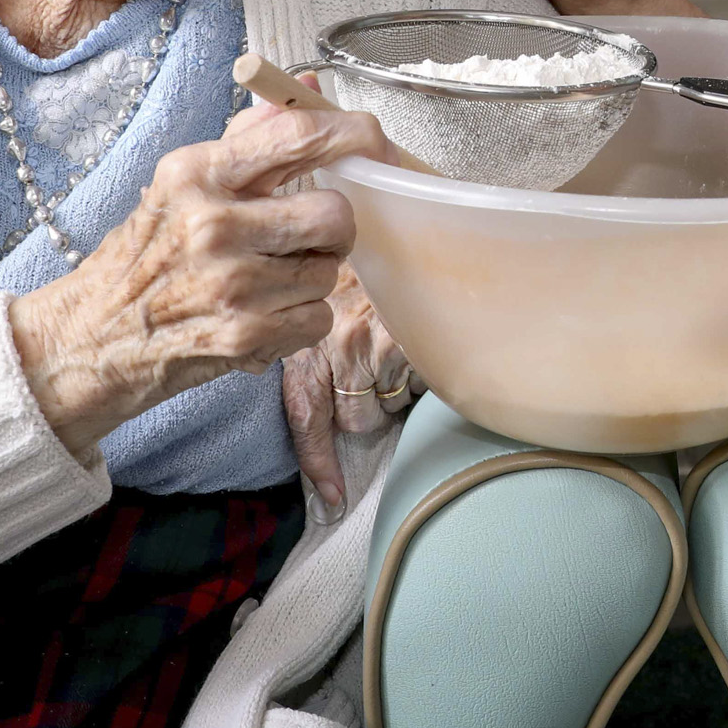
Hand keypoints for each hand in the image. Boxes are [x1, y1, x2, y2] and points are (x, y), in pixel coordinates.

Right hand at [8, 104, 392, 456]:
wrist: (88, 339)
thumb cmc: (142, 259)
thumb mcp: (181, 185)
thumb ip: (248, 138)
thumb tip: (308, 87)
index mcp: (197, 173)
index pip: (297, 135)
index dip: (352, 135)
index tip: (373, 144)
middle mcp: (212, 224)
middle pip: (335, 213)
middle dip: (333, 229)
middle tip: (307, 238)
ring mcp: (229, 283)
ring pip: (328, 270)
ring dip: (308, 281)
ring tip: (263, 285)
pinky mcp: (243, 334)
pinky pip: (317, 318)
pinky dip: (298, 323)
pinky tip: (259, 319)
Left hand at [281, 262, 421, 519]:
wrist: (388, 226)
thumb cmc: (353, 271)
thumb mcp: (316, 312)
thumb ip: (311, 358)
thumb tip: (325, 424)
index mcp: (308, 341)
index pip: (307, 418)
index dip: (319, 464)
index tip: (333, 500)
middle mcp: (338, 346)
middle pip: (357, 420)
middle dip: (367, 405)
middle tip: (370, 367)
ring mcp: (376, 344)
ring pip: (391, 403)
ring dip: (395, 385)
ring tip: (392, 343)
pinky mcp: (412, 341)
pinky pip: (420, 382)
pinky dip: (421, 370)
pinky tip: (413, 339)